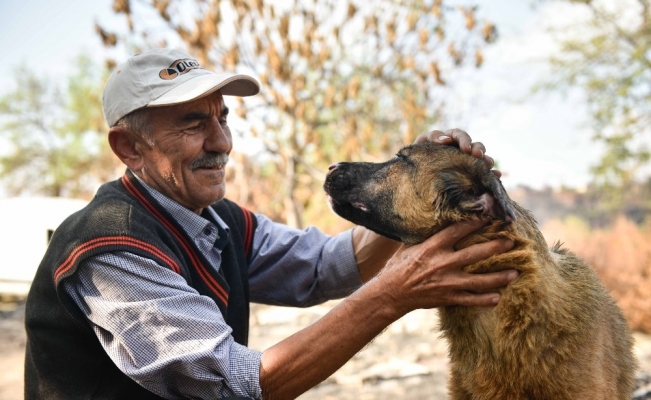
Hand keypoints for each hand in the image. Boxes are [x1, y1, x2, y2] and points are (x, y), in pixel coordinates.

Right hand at [375, 218, 515, 315]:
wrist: (390, 293)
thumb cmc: (398, 266)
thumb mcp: (408, 245)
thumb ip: (424, 234)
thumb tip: (432, 219)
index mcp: (432, 246)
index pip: (458, 230)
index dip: (476, 222)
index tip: (490, 215)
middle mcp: (443, 263)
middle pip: (476, 253)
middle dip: (496, 247)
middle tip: (512, 242)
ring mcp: (447, 282)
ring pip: (479, 280)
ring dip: (499, 277)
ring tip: (515, 273)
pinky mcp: (448, 298)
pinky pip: (471, 300)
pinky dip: (485, 300)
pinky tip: (498, 297)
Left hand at [414, 128, 500, 176]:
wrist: (412, 177)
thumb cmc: (415, 158)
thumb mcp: (420, 146)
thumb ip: (432, 139)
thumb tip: (446, 140)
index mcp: (447, 140)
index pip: (458, 135)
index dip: (464, 140)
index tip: (465, 149)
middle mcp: (458, 149)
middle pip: (473, 145)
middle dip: (477, 149)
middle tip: (477, 155)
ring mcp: (465, 162)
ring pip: (480, 157)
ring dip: (485, 159)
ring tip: (489, 165)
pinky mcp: (469, 175)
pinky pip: (483, 172)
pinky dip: (491, 173)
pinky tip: (497, 176)